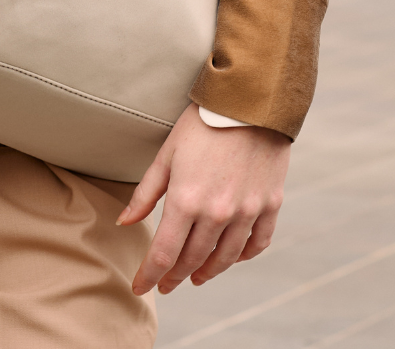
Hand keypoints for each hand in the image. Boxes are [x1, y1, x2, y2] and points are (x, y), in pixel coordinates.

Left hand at [119, 103, 288, 295]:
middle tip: (165, 284)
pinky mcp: (269, 207)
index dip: (151, 274)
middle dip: (175, 276)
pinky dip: (241, 256)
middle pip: (193, 259)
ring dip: (207, 272)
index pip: (165, 252)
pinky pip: (255, 244)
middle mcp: (218, 213)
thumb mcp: (166, 155)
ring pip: (225, 258)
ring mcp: (247, 212)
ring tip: (194, 277)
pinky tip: (229, 258)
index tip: (140, 287)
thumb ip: (146, 193)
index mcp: (186, 200)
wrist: (248, 106)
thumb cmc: (200, 125)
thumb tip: (125, 223)